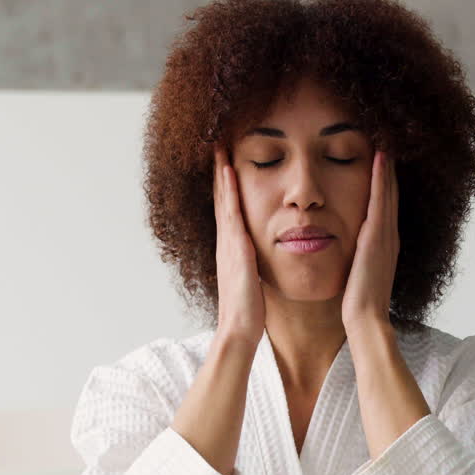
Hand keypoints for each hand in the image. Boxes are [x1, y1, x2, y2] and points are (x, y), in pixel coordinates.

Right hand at [213, 142, 265, 344]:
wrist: (239, 330)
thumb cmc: (249, 311)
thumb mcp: (252, 282)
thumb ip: (252, 267)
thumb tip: (257, 261)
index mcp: (231, 249)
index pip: (227, 209)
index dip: (225, 186)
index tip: (226, 162)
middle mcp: (226, 242)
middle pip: (220, 198)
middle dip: (219, 171)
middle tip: (217, 144)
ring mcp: (228, 243)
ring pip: (222, 199)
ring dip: (220, 171)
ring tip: (219, 146)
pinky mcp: (235, 247)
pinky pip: (230, 211)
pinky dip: (227, 189)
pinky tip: (229, 170)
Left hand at [342, 149, 398, 333]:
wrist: (365, 319)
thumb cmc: (357, 303)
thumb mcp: (357, 274)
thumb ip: (356, 259)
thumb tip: (348, 251)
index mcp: (384, 244)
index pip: (385, 204)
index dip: (385, 181)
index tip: (381, 158)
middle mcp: (389, 235)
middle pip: (390, 192)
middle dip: (389, 167)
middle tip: (389, 139)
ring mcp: (386, 235)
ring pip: (388, 191)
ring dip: (388, 165)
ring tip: (386, 139)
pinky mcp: (377, 237)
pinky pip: (380, 200)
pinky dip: (382, 177)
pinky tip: (380, 156)